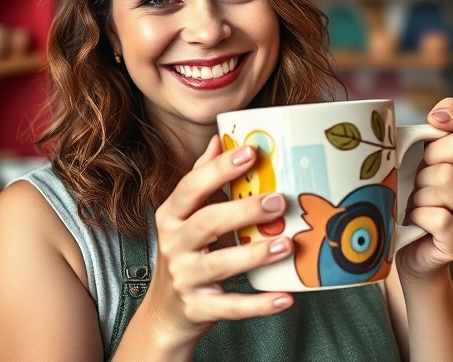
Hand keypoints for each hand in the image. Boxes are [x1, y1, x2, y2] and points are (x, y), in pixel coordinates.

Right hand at [147, 135, 294, 346]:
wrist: (166, 313)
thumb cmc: (184, 255)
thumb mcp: (184, 217)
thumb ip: (201, 180)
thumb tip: (218, 140)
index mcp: (171, 216)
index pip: (191, 188)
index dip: (219, 170)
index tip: (250, 152)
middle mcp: (174, 245)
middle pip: (207, 223)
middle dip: (244, 210)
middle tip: (279, 201)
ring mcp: (185, 278)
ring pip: (220, 264)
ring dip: (255, 255)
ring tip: (287, 243)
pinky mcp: (200, 308)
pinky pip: (232, 307)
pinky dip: (260, 304)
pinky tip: (286, 297)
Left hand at [396, 97, 452, 281]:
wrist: (411, 250)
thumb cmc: (416, 201)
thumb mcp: (420, 163)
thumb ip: (430, 136)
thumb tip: (436, 116)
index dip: (452, 115)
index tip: (433, 120)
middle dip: (426, 162)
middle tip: (419, 182)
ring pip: (444, 179)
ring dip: (419, 192)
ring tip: (419, 205)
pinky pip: (436, 215)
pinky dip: (417, 216)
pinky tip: (417, 222)